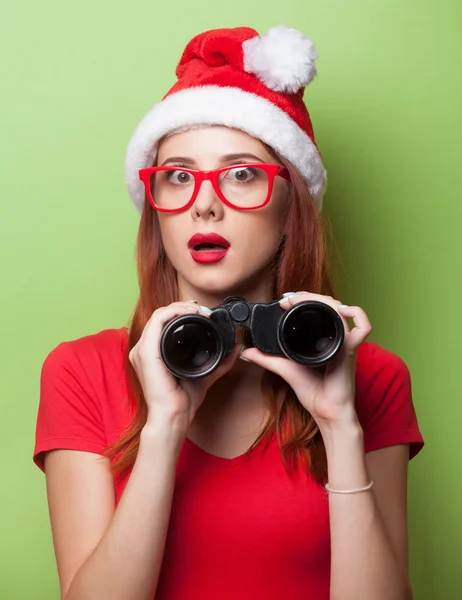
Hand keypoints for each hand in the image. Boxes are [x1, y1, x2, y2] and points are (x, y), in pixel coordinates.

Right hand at [129, 301, 241, 434]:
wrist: (174, 416)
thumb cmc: (183, 400)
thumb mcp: (206, 374)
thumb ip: (221, 361)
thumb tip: (236, 349)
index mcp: (153, 352)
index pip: (164, 321)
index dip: (182, 311)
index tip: (203, 313)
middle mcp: (144, 349)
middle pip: (161, 314)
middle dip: (183, 307)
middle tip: (203, 311)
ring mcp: (142, 350)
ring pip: (158, 314)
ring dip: (179, 307)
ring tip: (198, 311)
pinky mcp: (146, 352)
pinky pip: (156, 322)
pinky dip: (173, 313)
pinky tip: (189, 314)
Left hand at [240, 292, 371, 429]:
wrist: (326, 412)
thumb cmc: (313, 392)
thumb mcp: (285, 369)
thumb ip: (267, 359)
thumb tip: (246, 352)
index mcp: (322, 339)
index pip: (318, 309)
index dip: (303, 299)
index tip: (284, 300)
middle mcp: (335, 337)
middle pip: (329, 305)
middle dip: (310, 296)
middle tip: (290, 297)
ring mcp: (345, 342)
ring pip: (342, 310)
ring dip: (325, 300)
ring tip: (305, 300)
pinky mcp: (351, 350)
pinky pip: (363, 328)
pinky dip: (357, 315)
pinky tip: (341, 311)